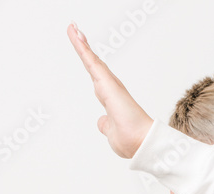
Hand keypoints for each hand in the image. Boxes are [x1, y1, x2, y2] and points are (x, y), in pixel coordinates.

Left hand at [67, 23, 153, 158]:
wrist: (141, 144)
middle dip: (84, 47)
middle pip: (93, 64)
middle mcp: (111, 88)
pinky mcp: (107, 83)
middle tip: (75, 30)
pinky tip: (77, 36)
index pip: (96, 77)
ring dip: (81, 44)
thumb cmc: (131, 141)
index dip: (89, 62)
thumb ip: (106, 124)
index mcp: (110, 99)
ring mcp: (109, 85)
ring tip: (72, 28)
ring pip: (91, 60)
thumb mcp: (112, 132)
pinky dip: (83, 49)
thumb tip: (102, 121)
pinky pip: (91, 63)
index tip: (82, 48)